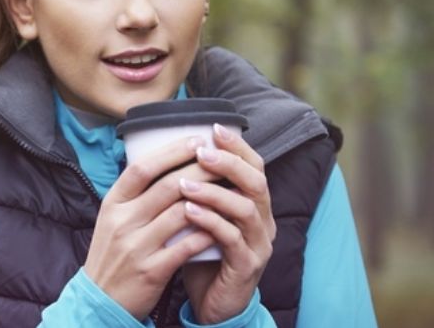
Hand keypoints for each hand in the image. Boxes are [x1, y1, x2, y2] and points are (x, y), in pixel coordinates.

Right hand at [83, 136, 217, 319]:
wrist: (100, 300)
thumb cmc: (112, 254)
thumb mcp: (112, 218)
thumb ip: (135, 194)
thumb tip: (164, 160)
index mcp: (113, 203)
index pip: (142, 168)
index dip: (172, 152)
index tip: (197, 140)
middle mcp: (122, 221)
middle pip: (168, 186)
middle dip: (201, 169)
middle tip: (223, 160)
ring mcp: (136, 247)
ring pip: (181, 213)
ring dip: (210, 199)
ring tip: (229, 189)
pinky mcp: (152, 270)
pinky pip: (186, 246)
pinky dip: (206, 232)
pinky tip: (222, 224)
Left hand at [179, 124, 275, 323]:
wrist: (212, 305)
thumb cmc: (203, 255)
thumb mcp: (202, 217)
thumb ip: (198, 189)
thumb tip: (171, 152)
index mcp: (254, 205)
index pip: (255, 166)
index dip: (237, 146)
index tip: (213, 127)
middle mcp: (263, 221)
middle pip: (256, 182)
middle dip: (228, 163)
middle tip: (200, 152)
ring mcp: (258, 244)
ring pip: (245, 208)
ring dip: (214, 192)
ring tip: (183, 183)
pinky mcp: (247, 266)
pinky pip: (232, 239)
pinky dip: (210, 222)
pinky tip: (188, 212)